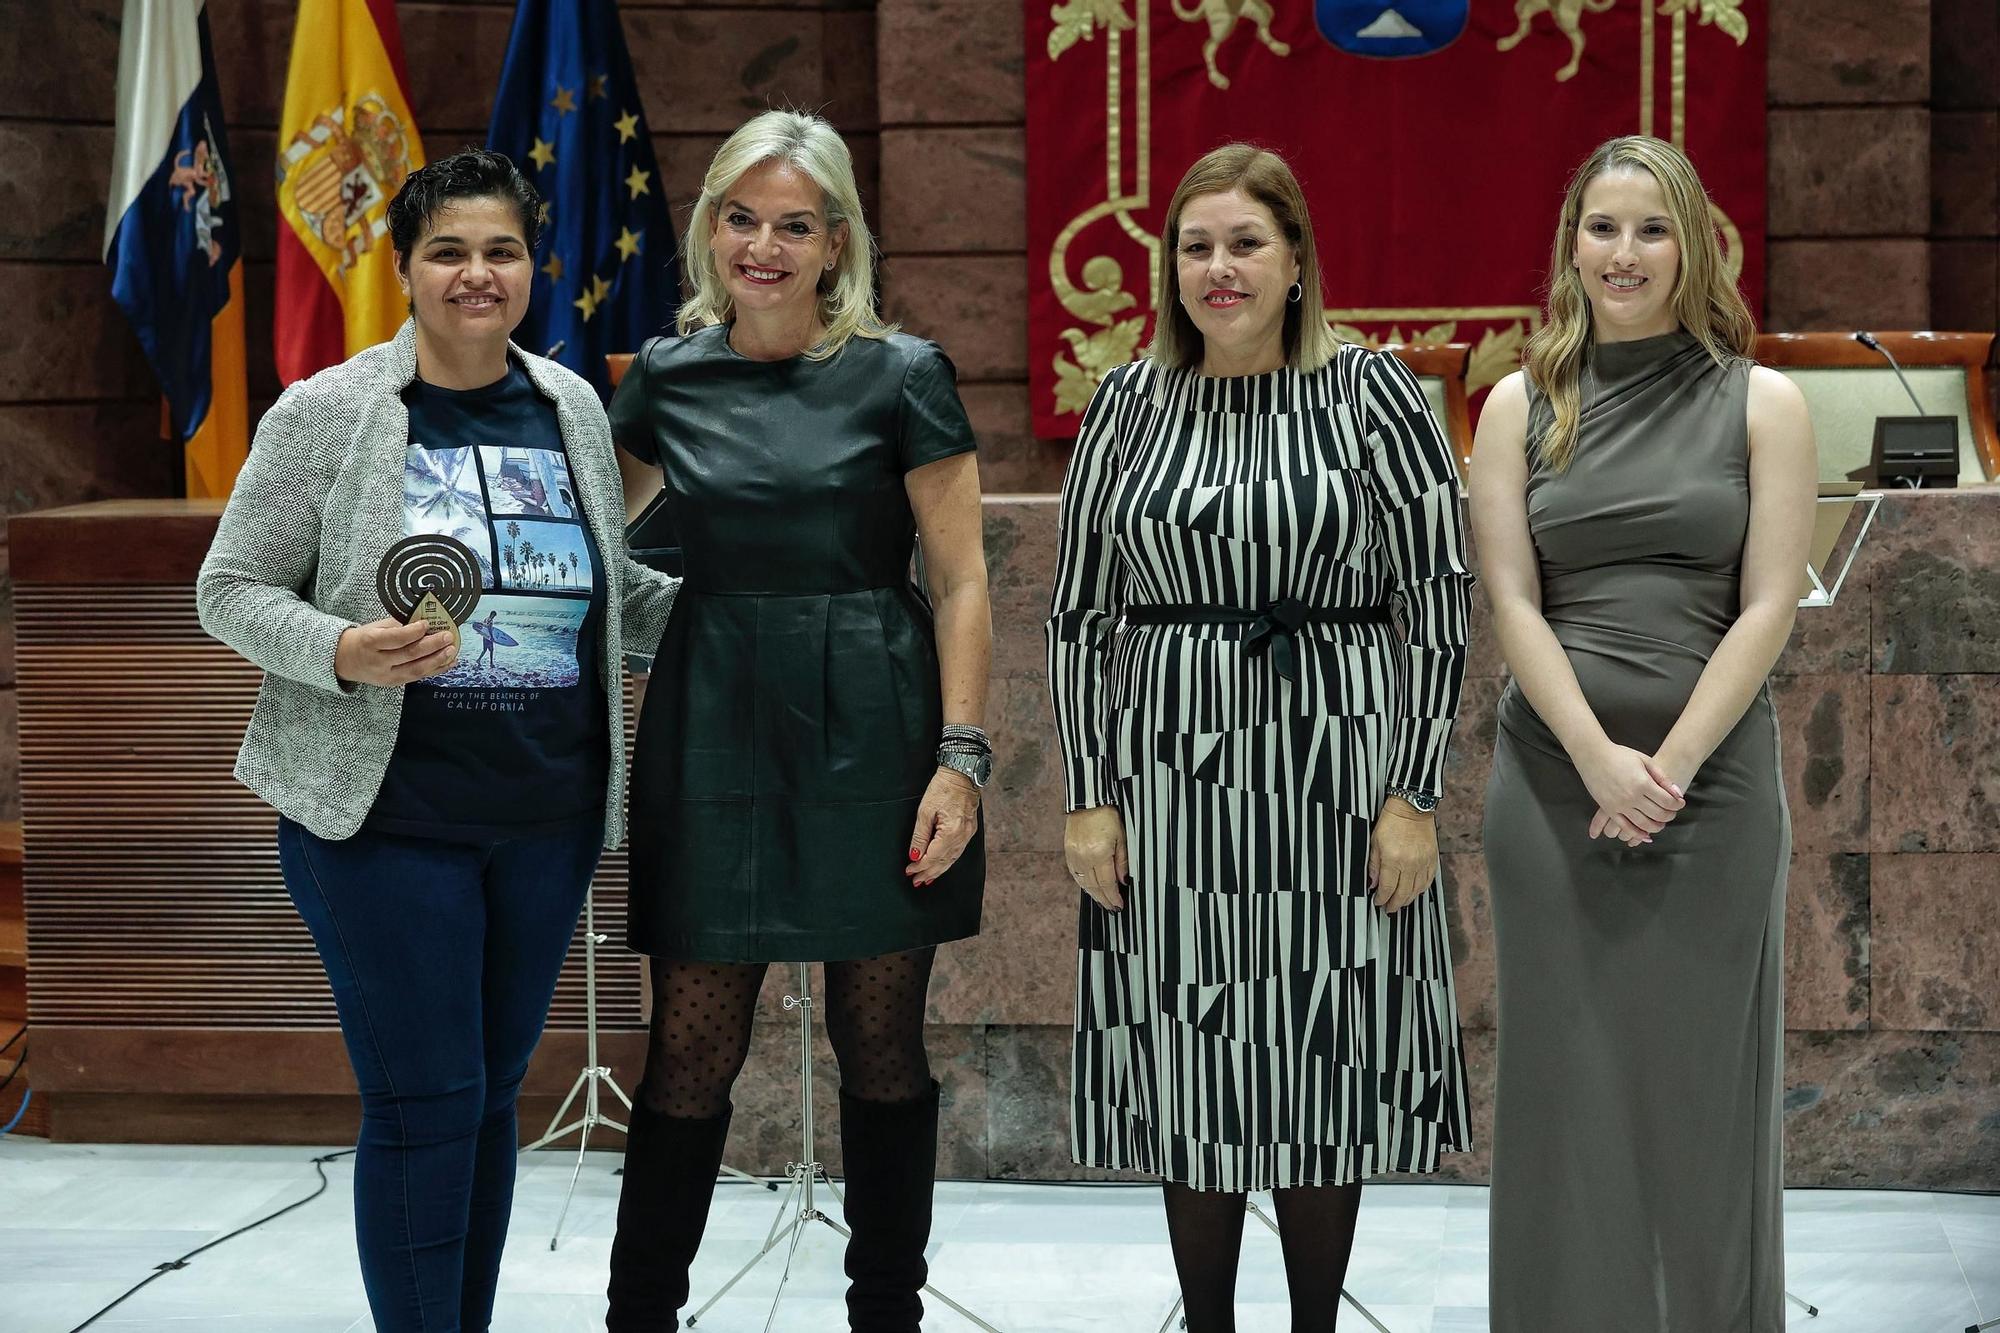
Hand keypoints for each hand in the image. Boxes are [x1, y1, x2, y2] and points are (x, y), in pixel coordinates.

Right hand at [334, 618, 457, 686]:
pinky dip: (435, 670)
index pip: (396, 638)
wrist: (344, 660)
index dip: (414, 632)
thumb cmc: (363, 639)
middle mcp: (378, 662)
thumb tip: (426, 622)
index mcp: (370, 642)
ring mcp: (386, 676)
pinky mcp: (393, 684)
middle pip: (409, 654)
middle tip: (448, 636)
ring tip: (452, 650)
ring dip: (438, 660)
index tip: (428, 623)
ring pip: (416, 670)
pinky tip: (448, 662)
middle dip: (432, 645)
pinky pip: (417, 677)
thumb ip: (398, 626)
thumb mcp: (375, 627)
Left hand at [906, 767, 980, 886]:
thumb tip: (914, 856)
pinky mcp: (969, 831)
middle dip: (928, 873)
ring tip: (926, 879)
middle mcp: (962, 836)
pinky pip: (958, 852)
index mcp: (951, 832)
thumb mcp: (925, 811)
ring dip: (938, 870)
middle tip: (916, 881)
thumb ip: (919, 837)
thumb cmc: (942, 788)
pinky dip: (948, 861)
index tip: (909, 871)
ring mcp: (968, 834)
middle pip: (943, 862)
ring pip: (952, 859)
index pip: (933, 857)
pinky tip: (942, 866)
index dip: (920, 866)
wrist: (961, 774)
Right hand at [1063, 805, 1127, 910]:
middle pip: (1094, 886)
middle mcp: (1084, 857)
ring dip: (1093, 894)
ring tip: (1102, 901)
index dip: (1113, 896)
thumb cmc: (1107, 815)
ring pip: (1083, 882)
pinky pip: (1075, 873)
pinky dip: (1083, 883)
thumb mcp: (1122, 836)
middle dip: (1104, 899)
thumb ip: (1122, 860)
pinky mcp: (1068, 851)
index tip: (1118, 905)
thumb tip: (1123, 880)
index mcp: (1099, 853)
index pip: (1107, 883)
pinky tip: (1089, 888)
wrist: (1088, 800)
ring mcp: (1074, 855)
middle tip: (1112, 908)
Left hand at [1369, 798, 1438, 911]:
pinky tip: (1414, 892)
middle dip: (1394, 904)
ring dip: (1407, 899)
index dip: (1382, 899)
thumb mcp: (1375, 842)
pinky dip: (1420, 890)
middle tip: (1389, 909)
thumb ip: (1374, 865)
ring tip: (1400, 903)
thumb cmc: (1392, 822)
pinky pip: (1428, 881)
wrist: (1412, 808)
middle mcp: (1410, 864)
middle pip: (1403, 894)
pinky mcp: (1432, 860)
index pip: (1387, 888)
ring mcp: (1423, 863)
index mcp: (1393, 860)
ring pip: (1416, 890)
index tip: (1378, 902)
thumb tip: (1373, 883)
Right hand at [1592, 749, 1696, 844]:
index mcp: (1643, 783)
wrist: (1593, 755)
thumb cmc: (1620, 755)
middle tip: (1672, 813)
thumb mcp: (1645, 760)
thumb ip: (1662, 778)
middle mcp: (1632, 797)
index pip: (1667, 801)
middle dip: (1669, 815)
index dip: (1677, 804)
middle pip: (1658, 815)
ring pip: (1644, 825)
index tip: (1680, 803)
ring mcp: (1619, 805)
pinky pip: (1625, 827)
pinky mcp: (1609, 809)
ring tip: (1660, 823)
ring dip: (1656, 827)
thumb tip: (1677, 794)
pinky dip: (1637, 834)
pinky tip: (1645, 835)